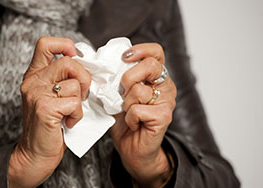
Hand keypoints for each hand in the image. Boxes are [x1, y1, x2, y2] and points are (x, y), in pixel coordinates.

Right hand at [7, 36, 90, 187]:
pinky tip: (68, 123)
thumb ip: (62, 81)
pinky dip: (77, 115)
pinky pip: (74, 103)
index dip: (65, 45)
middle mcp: (33, 81)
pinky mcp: (45, 108)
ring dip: (80, 102)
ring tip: (70, 113)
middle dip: (84, 78)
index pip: (46, 43)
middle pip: (68, 62)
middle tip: (82, 95)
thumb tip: (87, 67)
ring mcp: (37, 94)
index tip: (76, 58)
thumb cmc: (48, 127)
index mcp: (34, 75)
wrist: (34, 154)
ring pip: (75, 84)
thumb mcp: (51, 98)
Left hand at [111, 43, 176, 186]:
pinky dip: (129, 117)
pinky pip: (138, 109)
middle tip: (122, 91)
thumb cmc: (125, 120)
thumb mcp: (117, 94)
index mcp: (155, 77)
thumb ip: (116, 78)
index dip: (141, 49)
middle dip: (129, 77)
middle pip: (150, 65)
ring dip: (126, 103)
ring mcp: (167, 101)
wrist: (132, 148)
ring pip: (139, 90)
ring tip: (128, 111)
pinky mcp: (164, 116)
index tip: (124, 56)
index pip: (156, 52)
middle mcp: (165, 86)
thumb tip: (101, 64)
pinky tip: (133, 123)